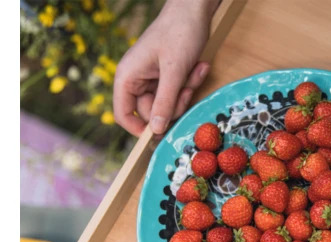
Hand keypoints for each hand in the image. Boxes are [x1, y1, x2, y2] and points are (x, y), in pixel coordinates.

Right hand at [113, 0, 218, 135]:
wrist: (195, 11)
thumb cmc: (180, 33)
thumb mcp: (174, 71)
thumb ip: (165, 101)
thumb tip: (156, 129)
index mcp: (127, 77)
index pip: (123, 114)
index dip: (139, 128)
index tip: (161, 133)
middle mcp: (137, 80)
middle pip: (152, 112)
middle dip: (174, 104)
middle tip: (188, 89)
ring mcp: (153, 79)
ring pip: (169, 104)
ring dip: (186, 92)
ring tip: (196, 71)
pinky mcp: (168, 77)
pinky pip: (179, 92)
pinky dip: (191, 83)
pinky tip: (200, 68)